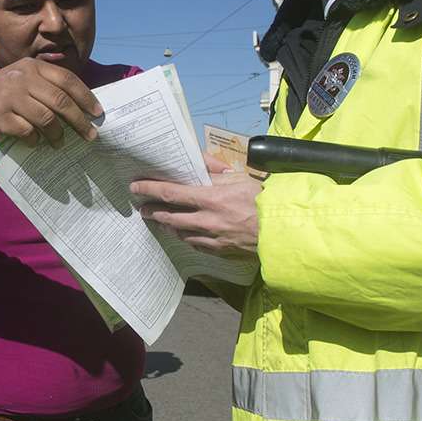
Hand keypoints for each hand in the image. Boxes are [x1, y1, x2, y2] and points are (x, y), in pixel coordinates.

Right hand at [0, 58, 102, 148]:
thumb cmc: (3, 94)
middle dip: (79, 121)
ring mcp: (10, 97)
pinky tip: (37, 142)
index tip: (97, 113)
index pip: (67, 79)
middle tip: (89, 135)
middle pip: (60, 101)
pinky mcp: (0, 117)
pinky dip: (36, 140)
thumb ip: (47, 86)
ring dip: (58, 134)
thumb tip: (82, 107)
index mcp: (33, 67)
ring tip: (60, 142)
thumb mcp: (23, 79)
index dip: (86, 97)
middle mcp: (22, 78)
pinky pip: (28, 132)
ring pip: (46, 118)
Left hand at [131, 156, 261, 256]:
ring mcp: (212, 238)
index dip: (150, 189)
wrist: (284, 231)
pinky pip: (196, 244)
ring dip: (167, 225)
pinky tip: (183, 233)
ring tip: (160, 220)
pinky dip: (186, 237)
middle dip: (153, 211)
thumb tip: (199, 169)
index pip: (171, 193)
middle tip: (143, 208)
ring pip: (180, 232)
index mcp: (211, 198)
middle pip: (169, 216)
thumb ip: (216, 176)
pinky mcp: (219, 251)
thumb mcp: (240, 180)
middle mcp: (207, 220)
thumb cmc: (265, 201)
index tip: (136, 187)